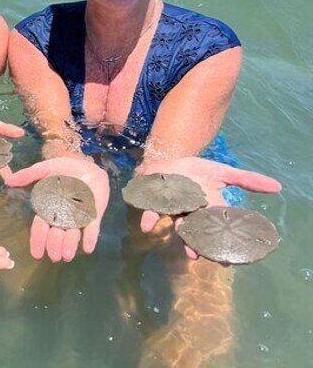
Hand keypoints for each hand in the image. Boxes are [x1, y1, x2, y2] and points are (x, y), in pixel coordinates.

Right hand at [5, 156, 109, 261]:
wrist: (87, 166)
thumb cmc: (64, 170)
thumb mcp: (45, 169)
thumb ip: (28, 175)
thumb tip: (8, 180)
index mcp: (48, 209)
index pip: (40, 228)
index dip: (38, 240)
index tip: (36, 254)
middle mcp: (62, 217)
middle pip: (56, 235)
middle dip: (54, 245)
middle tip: (53, 256)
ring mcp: (78, 217)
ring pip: (72, 235)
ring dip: (70, 245)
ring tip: (67, 255)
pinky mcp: (93, 215)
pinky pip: (91, 228)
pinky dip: (90, 238)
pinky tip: (88, 247)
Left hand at [137, 156, 281, 258]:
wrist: (170, 161)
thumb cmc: (197, 172)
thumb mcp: (223, 173)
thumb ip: (247, 180)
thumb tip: (277, 186)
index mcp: (210, 208)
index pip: (221, 227)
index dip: (225, 243)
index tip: (230, 260)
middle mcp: (194, 212)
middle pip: (201, 232)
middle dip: (205, 247)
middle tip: (214, 262)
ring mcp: (175, 208)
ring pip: (181, 226)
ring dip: (184, 239)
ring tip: (191, 254)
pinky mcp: (157, 201)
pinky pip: (152, 211)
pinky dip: (150, 218)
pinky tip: (146, 227)